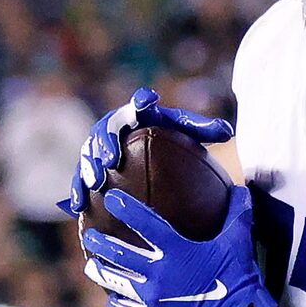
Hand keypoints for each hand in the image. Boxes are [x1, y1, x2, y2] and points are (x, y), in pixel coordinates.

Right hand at [61, 87, 232, 220]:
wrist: (142, 150)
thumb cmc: (167, 138)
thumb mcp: (186, 133)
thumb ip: (203, 130)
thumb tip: (227, 131)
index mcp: (137, 113)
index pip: (139, 104)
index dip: (142, 101)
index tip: (148, 101)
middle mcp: (113, 127)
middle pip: (106, 130)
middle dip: (106, 142)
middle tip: (111, 157)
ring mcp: (97, 147)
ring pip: (89, 154)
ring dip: (90, 166)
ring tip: (97, 180)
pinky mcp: (89, 168)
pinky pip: (80, 179)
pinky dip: (78, 190)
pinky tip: (79, 205)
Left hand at [81, 188, 282, 306]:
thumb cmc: (239, 280)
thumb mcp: (239, 243)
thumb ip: (238, 214)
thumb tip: (241, 190)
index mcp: (177, 251)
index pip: (145, 223)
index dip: (126, 208)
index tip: (109, 198)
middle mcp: (159, 272)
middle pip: (120, 253)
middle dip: (100, 243)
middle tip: (89, 235)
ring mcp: (154, 296)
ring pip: (116, 281)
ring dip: (100, 272)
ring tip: (90, 266)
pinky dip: (117, 302)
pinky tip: (112, 297)